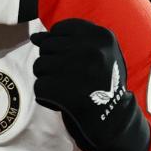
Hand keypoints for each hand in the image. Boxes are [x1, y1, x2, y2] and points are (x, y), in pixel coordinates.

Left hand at [31, 18, 150, 150]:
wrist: (115, 121)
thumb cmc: (101, 84)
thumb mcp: (95, 56)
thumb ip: (64, 41)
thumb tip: (35, 38)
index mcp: (103, 36)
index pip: (60, 28)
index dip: (59, 45)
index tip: (70, 60)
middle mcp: (92, 50)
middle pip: (47, 47)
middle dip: (52, 63)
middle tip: (72, 79)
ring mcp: (79, 71)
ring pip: (39, 66)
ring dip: (48, 80)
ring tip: (68, 89)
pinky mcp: (66, 92)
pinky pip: (39, 87)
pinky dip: (46, 98)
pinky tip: (63, 102)